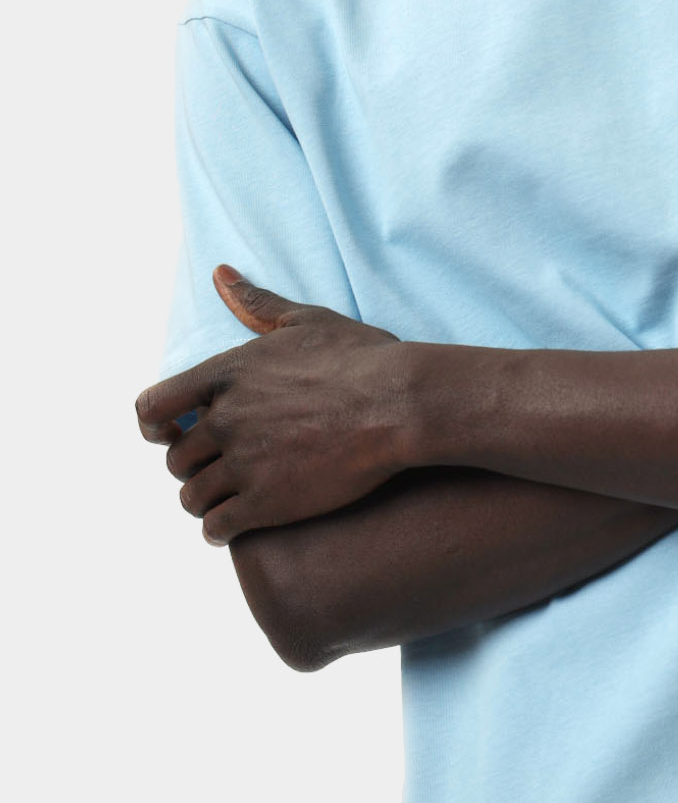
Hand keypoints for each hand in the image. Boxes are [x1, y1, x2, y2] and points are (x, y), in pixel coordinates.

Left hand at [134, 265, 408, 544]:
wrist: (401, 404)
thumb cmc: (361, 358)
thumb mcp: (305, 320)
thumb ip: (255, 302)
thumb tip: (220, 273)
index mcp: (227, 374)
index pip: (152, 408)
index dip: (154, 427)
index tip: (168, 434)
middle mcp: (226, 419)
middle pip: (176, 458)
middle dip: (192, 466)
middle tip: (216, 469)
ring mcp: (245, 463)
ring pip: (192, 497)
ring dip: (203, 501)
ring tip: (224, 501)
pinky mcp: (268, 502)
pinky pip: (217, 527)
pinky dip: (218, 529)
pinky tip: (235, 525)